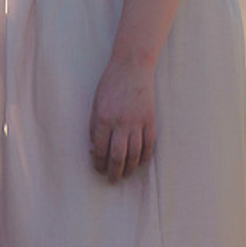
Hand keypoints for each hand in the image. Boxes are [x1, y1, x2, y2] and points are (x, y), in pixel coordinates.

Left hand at [89, 55, 156, 182]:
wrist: (132, 67)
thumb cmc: (110, 83)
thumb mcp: (96, 102)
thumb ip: (94, 125)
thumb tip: (94, 147)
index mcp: (104, 118)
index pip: (101, 149)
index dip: (99, 163)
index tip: (98, 169)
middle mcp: (121, 123)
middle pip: (118, 157)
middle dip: (114, 172)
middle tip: (112, 179)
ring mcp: (138, 123)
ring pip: (135, 155)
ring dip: (129, 168)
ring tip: (124, 174)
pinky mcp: (151, 121)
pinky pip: (149, 146)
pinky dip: (144, 157)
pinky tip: (139, 162)